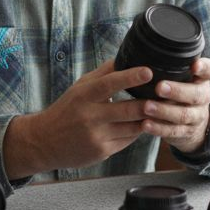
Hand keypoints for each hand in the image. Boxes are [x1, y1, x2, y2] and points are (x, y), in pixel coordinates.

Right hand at [3, 60, 152, 178]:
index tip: (148, 71)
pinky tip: (143, 124)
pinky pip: (127, 140)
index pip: (109, 84)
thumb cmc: (66, 110)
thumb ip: (102, 74)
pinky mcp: (102, 152)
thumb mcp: (79, 87)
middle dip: (149, 103)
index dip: (130, 77)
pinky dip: (137, 131)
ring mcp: (97, 136)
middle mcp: (90, 116)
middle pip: (127, 109)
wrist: (45, 142)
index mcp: (84, 96)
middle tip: (165, 95)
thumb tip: (125, 57)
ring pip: (132, 127)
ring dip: (148, 118)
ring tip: (161, 109)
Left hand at [142, 57, 209, 153]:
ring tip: (147, 107)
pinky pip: (173, 132)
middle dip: (177, 91)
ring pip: (183, 115)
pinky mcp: (186, 133)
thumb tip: (141, 46)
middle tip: (159, 87)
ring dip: (164, 111)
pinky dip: (158, 129)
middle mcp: (203, 97)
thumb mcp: (183, 78)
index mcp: (202, 80)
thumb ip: (172, 66)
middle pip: (196, 95)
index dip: (205, 68)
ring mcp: (196, 116)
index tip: (195, 65)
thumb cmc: (181, 92)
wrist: (194, 126)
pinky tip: (145, 124)